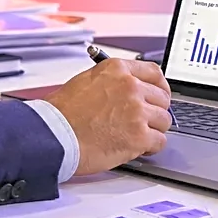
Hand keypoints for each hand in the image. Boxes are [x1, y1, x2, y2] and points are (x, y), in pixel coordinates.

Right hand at [44, 58, 172, 175]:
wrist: (53, 136)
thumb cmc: (61, 114)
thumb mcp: (86, 82)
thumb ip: (112, 82)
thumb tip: (127, 89)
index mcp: (117, 70)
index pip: (154, 73)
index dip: (159, 87)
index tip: (159, 95)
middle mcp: (130, 87)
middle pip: (162, 98)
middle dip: (154, 111)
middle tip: (144, 121)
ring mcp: (137, 111)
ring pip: (163, 120)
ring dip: (153, 130)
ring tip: (136, 136)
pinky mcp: (139, 136)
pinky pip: (159, 141)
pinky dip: (150, 147)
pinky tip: (137, 147)